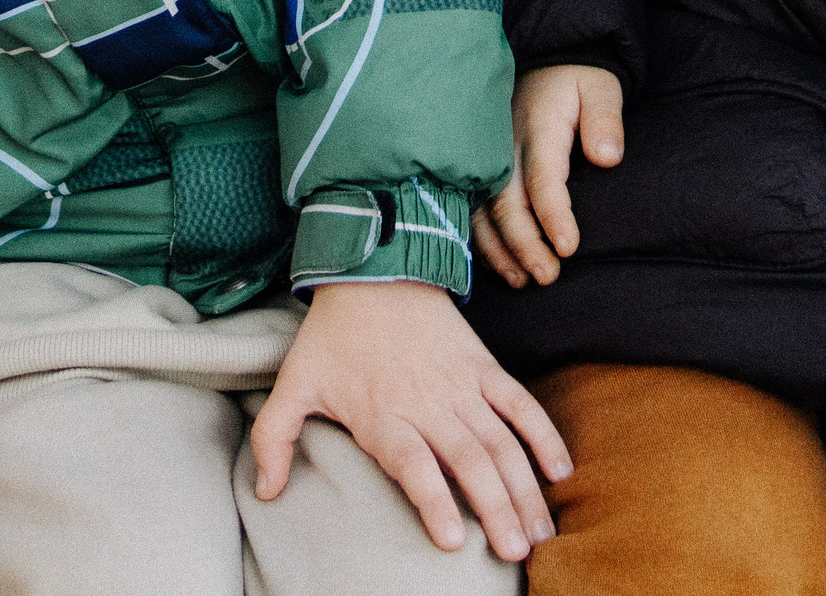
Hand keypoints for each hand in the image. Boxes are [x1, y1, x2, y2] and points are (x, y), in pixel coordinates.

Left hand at [247, 280, 569, 561]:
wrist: (372, 272)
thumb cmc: (331, 336)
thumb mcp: (293, 384)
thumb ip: (274, 439)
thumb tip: (265, 493)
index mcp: (384, 415)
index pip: (415, 466)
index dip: (435, 502)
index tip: (455, 541)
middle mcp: (429, 404)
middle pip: (470, 462)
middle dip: (497, 510)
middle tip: (516, 553)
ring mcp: (462, 385)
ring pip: (502, 442)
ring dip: (524, 487)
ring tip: (540, 531)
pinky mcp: (483, 367)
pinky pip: (520, 404)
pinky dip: (543, 435)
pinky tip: (560, 470)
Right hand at [470, 64, 623, 287]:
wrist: (547, 58)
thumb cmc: (578, 80)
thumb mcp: (600, 87)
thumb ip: (605, 120)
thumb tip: (607, 158)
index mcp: (538, 128)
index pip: (542, 179)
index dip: (553, 216)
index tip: (568, 248)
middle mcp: (505, 146)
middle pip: (506, 202)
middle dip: (524, 244)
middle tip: (547, 277)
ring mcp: (488, 157)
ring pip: (483, 210)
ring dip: (499, 249)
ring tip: (521, 281)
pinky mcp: (481, 164)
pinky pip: (472, 206)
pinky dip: (482, 239)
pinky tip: (498, 263)